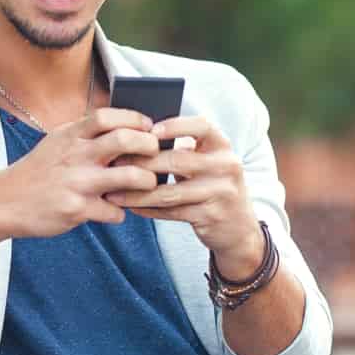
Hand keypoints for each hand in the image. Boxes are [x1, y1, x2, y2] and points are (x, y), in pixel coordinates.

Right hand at [0, 108, 161, 237]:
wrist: (5, 202)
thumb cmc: (39, 171)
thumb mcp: (57, 142)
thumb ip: (86, 134)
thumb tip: (127, 128)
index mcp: (71, 135)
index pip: (108, 116)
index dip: (134, 119)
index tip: (148, 126)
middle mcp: (76, 155)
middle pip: (125, 141)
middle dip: (149, 146)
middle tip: (155, 153)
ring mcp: (78, 183)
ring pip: (130, 177)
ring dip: (147, 181)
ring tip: (147, 184)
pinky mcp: (78, 209)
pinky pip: (115, 212)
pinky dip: (121, 212)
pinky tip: (115, 210)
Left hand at [106, 115, 264, 274]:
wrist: (239, 228)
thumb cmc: (213, 187)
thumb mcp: (209, 163)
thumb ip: (185, 150)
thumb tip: (139, 137)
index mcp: (223, 147)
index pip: (202, 126)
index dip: (175, 125)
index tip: (150, 130)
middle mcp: (226, 167)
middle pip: (179, 160)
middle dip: (144, 162)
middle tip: (116, 163)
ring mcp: (220, 193)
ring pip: (170, 192)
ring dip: (138, 193)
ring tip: (114, 192)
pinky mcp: (210, 216)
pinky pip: (171, 212)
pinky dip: (148, 209)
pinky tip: (131, 206)